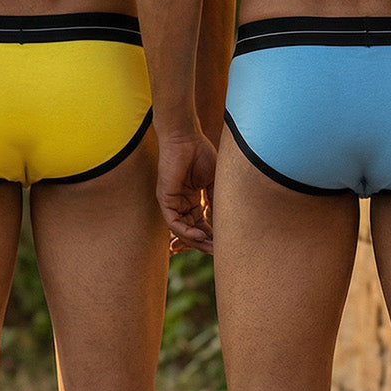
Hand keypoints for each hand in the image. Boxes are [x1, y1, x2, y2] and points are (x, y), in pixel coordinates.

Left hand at [157, 133, 217, 256]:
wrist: (186, 137)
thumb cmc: (201, 153)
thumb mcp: (214, 182)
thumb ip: (216, 201)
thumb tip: (224, 224)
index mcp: (193, 199)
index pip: (202, 224)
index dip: (212, 235)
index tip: (223, 246)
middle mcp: (182, 203)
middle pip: (192, 231)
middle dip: (205, 243)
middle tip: (218, 252)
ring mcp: (172, 202)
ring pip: (182, 230)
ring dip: (196, 241)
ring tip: (212, 246)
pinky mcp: (165, 199)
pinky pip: (174, 222)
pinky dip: (186, 231)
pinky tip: (200, 235)